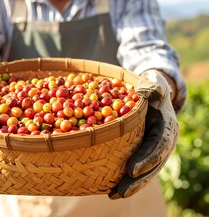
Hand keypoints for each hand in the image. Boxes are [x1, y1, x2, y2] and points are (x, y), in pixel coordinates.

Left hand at [109, 70, 178, 198]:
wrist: (153, 96)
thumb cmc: (151, 89)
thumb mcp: (154, 83)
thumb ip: (153, 86)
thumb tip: (143, 91)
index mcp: (166, 127)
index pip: (159, 146)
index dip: (147, 158)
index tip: (131, 169)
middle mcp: (162, 142)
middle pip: (152, 165)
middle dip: (138, 180)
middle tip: (120, 191)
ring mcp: (154, 150)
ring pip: (145, 172)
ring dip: (131, 185)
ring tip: (113, 195)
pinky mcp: (144, 152)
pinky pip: (138, 169)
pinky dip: (126, 180)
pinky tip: (111, 189)